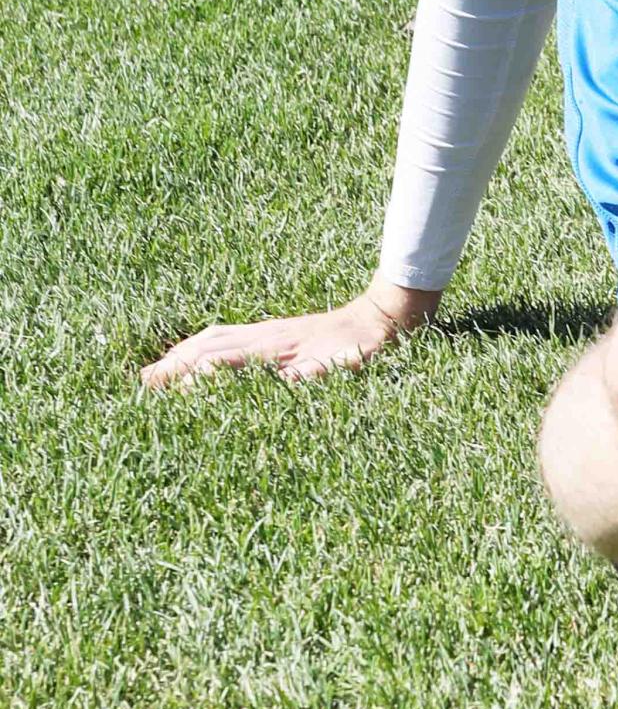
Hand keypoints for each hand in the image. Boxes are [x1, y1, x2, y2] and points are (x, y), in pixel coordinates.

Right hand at [140, 280, 440, 390]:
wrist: (384, 316)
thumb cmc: (367, 347)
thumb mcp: (347, 365)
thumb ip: (317, 373)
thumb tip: (289, 382)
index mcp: (275, 346)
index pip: (220, 361)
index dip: (190, 377)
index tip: (159, 392)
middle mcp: (265, 335)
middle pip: (206, 347)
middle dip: (173, 365)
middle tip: (142, 386)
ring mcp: (268, 331)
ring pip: (212, 339)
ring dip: (182, 354)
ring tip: (157, 372)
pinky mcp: (275, 332)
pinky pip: (226, 336)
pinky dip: (201, 346)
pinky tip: (198, 356)